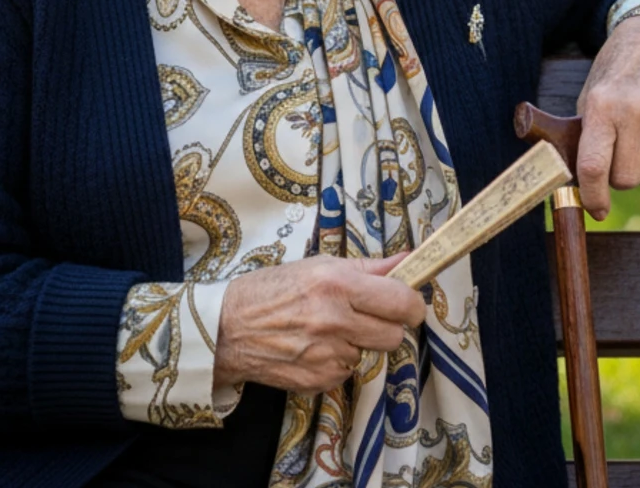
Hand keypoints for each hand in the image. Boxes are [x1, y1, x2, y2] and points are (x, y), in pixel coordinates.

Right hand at [214, 253, 425, 393]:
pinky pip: (346, 371)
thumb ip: (368, 268)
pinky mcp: (318, 380)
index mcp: (338, 285)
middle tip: (365, 317)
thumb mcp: (318, 266)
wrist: (226, 328)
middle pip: (394, 335)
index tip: (409, 306)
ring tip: (327, 330)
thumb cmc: (272, 290)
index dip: (413, 306)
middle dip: (386, 326)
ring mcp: (327, 354)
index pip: (402, 303)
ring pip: (369, 353)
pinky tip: (313, 348)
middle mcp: (335, 320)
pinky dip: (336, 362)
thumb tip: (407, 260)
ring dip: (357, 344)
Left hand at [573, 14, 639, 220]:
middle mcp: (635, 111)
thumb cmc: (617, 70)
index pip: (594, 166)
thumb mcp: (590, 95)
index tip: (595, 208)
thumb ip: (586, 137)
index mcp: (602, 105)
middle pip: (626, 178)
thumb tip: (579, 183)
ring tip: (637, 140)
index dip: (592, 195)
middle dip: (617, 178)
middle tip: (615, 158)